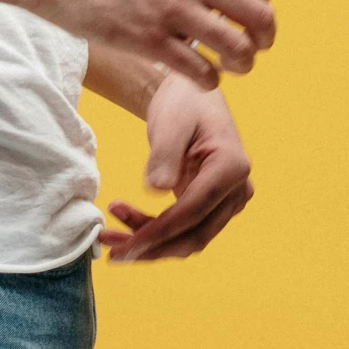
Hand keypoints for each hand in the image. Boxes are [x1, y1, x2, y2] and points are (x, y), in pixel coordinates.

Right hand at [28, 0, 274, 88]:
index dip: (264, 3)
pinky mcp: (148, 40)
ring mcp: (171, 9)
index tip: (255, 16)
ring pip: (236, 48)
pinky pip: (200, 70)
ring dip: (242, 64)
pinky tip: (203, 77)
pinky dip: (209, 80)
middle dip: (264, 38)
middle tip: (255, 48)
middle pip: (257, 15)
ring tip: (233, 67)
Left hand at [99, 79, 254, 262]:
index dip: (158, 233)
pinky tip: (126, 221)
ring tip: (111, 234)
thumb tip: (156, 189)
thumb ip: (165, 155)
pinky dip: (155, 232)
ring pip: (189, 238)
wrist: (191, 96)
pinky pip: (184, 229)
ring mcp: (227, 200)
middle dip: (152, 248)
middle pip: (194, 235)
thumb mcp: (170, 122)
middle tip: (112, 252)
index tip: (126, 246)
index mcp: (232, 168)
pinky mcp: (212, 205)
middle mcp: (237, 190)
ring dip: (151, 244)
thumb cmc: (183, 102)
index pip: (193, 212)